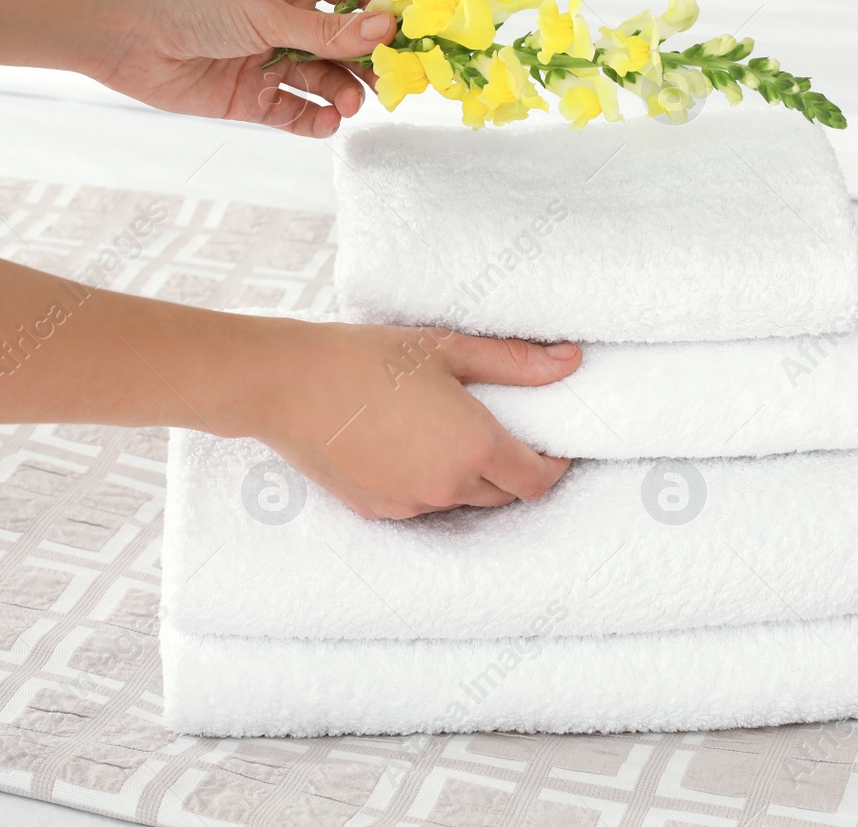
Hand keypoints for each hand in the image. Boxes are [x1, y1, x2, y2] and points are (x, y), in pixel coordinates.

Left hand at [92, 0, 394, 137]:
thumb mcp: (267, 13)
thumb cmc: (191, 1)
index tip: (414, 34)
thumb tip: (386, 32)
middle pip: (347, 44)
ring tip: (351, 105)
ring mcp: (271, 59)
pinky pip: (296, 112)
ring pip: (325, 81)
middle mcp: (287, 20)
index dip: (385, 12)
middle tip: (392, 83)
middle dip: (370, 63)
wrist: (125, 35)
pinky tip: (327, 122)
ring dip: (344, 93)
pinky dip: (315, 120)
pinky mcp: (252, 97)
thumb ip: (327, 32)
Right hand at [227, 317, 581, 519]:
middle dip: (512, 469)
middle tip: (499, 429)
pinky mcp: (376, 511)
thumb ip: (514, 361)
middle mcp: (446, 486)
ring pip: (460, 501)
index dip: (553, 465)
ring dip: (468, 477)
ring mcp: (409, 504)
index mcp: (474, 446)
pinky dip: (427, 483)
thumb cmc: (366, 355)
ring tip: (448, 432)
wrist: (286, 383)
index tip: (551, 444)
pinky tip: (408, 445)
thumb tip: (571, 361)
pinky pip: (419, 505)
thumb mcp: (446, 348)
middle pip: (503, 494)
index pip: (537, 480)